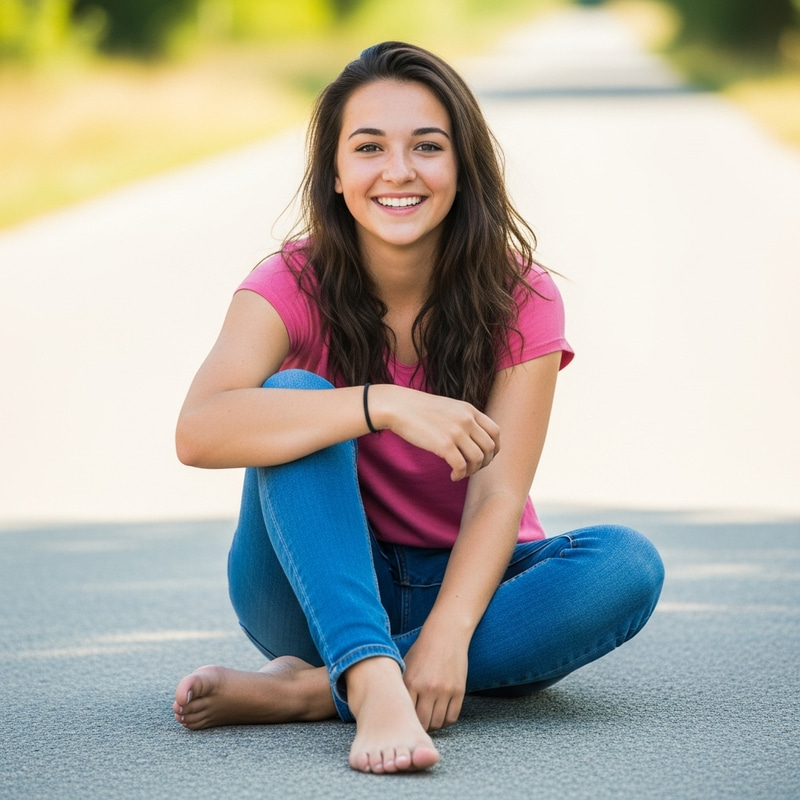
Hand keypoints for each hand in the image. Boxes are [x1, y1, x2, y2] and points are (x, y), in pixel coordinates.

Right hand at [371, 385, 499, 480]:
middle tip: (472, 468)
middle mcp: (467, 420)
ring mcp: (456, 432)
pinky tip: (453, 476)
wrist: (398, 406)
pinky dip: (460, 475)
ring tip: (461, 472)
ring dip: (472, 471)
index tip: (485, 457)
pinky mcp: (444, 445)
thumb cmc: (420, 410)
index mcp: (469, 410)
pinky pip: (461, 466)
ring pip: (478, 459)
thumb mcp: (449, 407)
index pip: (495, 432)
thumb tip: (474, 438)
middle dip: (484, 462)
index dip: (494, 448)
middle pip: (489, 448)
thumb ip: (464, 418)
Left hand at [402, 624, 468, 731]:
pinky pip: (452, 717)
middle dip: (419, 727)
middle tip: (416, 726)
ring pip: (438, 723)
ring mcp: (445, 690)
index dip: (405, 722)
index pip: (406, 714)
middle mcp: (428, 688)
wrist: (446, 634)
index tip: (404, 723)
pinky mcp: (459, 690)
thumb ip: (402, 688)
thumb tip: (395, 711)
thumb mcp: (406, 665)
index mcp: (411, 681)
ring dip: (433, 725)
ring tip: (428, 720)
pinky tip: (440, 715)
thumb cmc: (423, 651)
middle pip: (423, 723)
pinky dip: (446, 721)